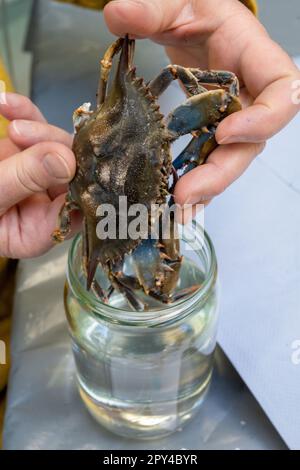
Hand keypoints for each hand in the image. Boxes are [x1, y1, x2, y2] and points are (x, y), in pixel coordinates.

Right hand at [0, 93, 76, 257]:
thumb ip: (23, 180)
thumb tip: (66, 160)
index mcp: (40, 230)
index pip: (75, 207)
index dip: (79, 180)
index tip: (66, 158)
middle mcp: (44, 204)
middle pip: (70, 171)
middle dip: (54, 147)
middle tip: (20, 134)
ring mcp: (34, 176)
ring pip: (55, 146)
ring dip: (37, 127)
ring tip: (11, 121)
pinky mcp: (20, 154)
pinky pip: (32, 129)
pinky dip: (22, 113)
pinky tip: (6, 103)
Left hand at [104, 0, 299, 210]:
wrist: (195, 22)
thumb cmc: (198, 9)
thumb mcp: (178, 3)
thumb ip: (153, 9)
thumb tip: (116, 14)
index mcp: (254, 60)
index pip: (282, 92)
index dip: (262, 119)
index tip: (223, 133)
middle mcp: (248, 98)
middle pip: (250, 144)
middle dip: (220, 173)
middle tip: (185, 194)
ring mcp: (230, 120)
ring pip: (228, 162)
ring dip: (205, 190)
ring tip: (176, 211)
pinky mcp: (210, 133)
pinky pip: (207, 163)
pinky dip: (194, 185)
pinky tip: (174, 205)